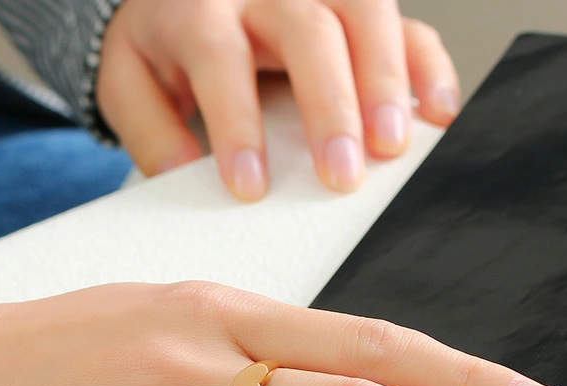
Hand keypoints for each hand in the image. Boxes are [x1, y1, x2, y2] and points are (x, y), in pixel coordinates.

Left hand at [97, 0, 459, 198]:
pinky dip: (425, 66)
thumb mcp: (131, 84)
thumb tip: (184, 175)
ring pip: (365, 12)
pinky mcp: (352, 8)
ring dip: (386, 82)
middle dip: (330, 105)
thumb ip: (151, 128)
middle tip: (342, 176)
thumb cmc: (160, 50)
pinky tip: (435, 113)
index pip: (219, 58)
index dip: (236, 122)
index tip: (251, 186)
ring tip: (393, 148)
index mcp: (197, 11)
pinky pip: (403, 22)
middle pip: (307, 29)